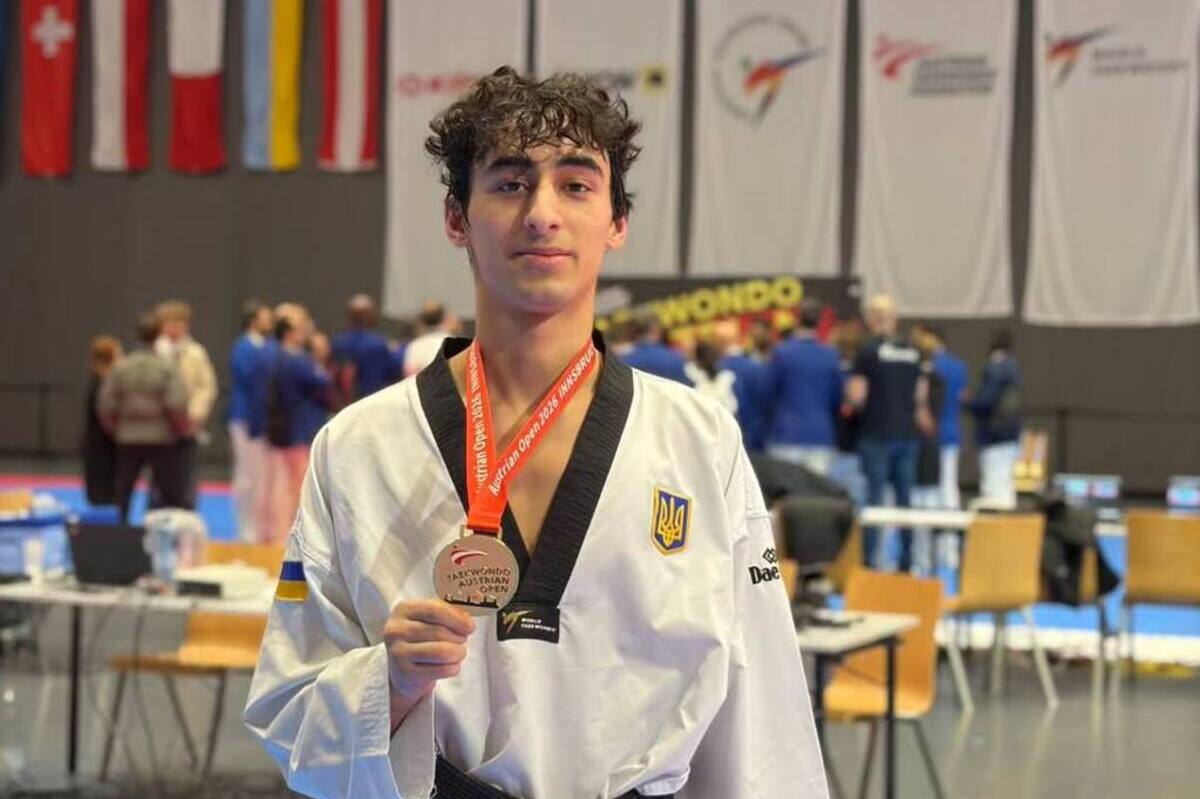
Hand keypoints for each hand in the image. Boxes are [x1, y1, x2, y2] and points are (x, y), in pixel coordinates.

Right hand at [384, 599, 474, 727]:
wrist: (402, 668)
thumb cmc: (419, 638)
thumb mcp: (428, 619)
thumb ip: (447, 614)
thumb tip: (466, 621)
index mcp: (403, 609)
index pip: (434, 610)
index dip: (457, 619)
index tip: (470, 626)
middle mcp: (396, 630)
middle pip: (440, 632)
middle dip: (459, 638)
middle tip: (462, 641)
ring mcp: (398, 652)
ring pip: (442, 652)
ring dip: (458, 653)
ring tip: (458, 653)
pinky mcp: (405, 674)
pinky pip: (441, 670)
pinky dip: (453, 668)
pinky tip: (450, 666)